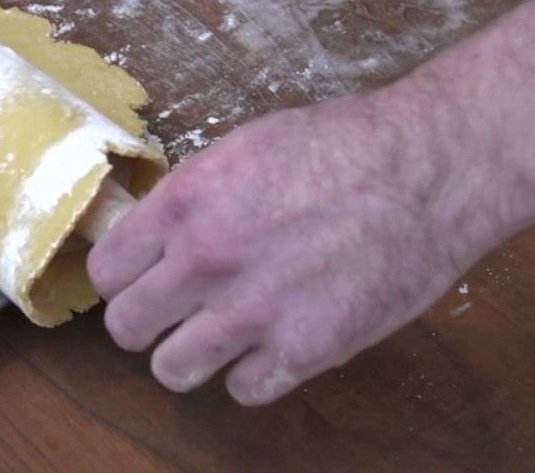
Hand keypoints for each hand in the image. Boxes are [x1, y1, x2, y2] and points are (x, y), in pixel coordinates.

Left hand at [88, 88, 490, 404]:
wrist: (429, 168)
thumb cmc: (345, 144)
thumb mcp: (244, 148)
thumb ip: (192, 199)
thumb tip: (156, 236)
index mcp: (185, 202)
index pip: (106, 269)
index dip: (122, 277)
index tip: (140, 278)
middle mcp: (207, 260)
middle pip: (126, 328)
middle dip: (146, 322)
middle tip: (174, 312)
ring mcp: (253, 311)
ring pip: (172, 371)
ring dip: (192, 356)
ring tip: (220, 336)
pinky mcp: (305, 349)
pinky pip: (245, 390)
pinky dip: (256, 373)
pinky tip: (276, 343)